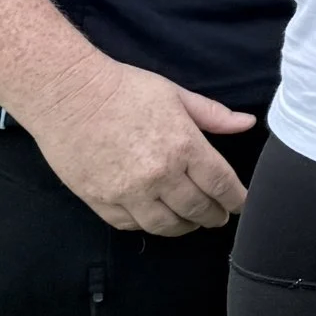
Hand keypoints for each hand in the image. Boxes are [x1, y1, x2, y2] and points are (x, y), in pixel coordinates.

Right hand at [22, 53, 255, 235]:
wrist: (67, 94)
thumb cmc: (124, 88)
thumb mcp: (175, 95)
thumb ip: (213, 115)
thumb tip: (247, 123)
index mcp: (184, 146)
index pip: (220, 184)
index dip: (235, 199)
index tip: (239, 205)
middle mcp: (159, 175)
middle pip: (196, 209)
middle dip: (212, 216)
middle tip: (217, 217)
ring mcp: (127, 192)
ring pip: (165, 225)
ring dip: (183, 227)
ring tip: (190, 222)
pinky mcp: (99, 200)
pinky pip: (130, 225)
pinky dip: (147, 226)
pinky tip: (155, 218)